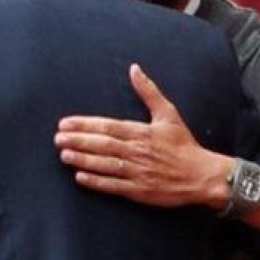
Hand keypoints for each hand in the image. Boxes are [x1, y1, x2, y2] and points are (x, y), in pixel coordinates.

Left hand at [55, 64, 230, 208]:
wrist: (201, 175)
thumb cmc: (183, 144)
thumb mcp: (168, 114)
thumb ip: (148, 92)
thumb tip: (134, 68)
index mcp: (142, 132)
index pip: (108, 126)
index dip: (85, 125)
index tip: (65, 123)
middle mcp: (137, 151)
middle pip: (102, 145)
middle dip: (78, 141)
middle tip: (57, 139)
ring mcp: (138, 172)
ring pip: (105, 165)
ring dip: (83, 160)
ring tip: (64, 155)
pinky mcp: (139, 190)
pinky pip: (114, 185)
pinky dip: (97, 182)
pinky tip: (80, 178)